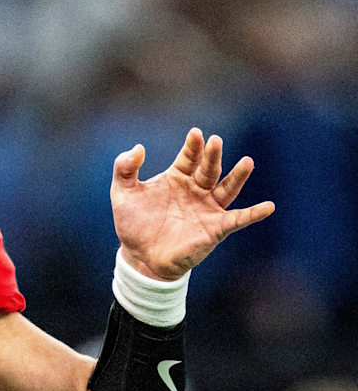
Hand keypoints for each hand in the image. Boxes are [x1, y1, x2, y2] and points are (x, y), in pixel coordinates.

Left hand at [111, 128, 274, 280]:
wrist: (140, 257)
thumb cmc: (133, 224)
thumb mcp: (122, 193)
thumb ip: (125, 168)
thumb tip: (138, 148)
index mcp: (177, 177)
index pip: (188, 157)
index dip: (192, 146)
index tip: (195, 133)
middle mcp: (196, 190)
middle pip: (209, 169)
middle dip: (212, 156)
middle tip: (216, 141)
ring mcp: (207, 208)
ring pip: (227, 188)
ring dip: (238, 176)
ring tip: (248, 162)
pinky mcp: (215, 228)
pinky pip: (238, 219)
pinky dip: (254, 214)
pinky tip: (269, 206)